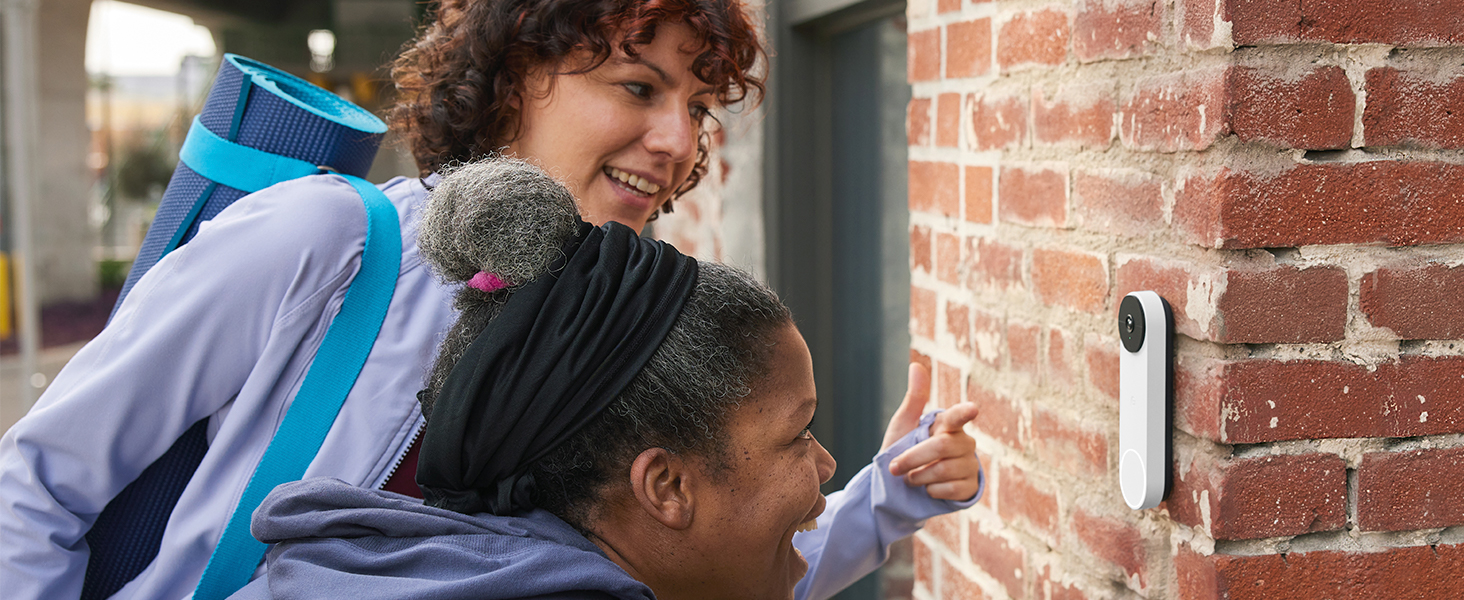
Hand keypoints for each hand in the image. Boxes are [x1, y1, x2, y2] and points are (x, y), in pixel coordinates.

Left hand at [883, 363, 981, 500]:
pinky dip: (931, 491)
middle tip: (895, 467)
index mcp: (949, 425)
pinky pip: (951, 489)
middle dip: (912, 458)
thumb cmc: (904, 450)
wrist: (902, 486)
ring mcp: (970, 465)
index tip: (972, 408)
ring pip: (944, 470)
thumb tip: (916, 365)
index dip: (964, 412)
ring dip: (919, 477)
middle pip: (941, 447)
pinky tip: (928, 489)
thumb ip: (914, 399)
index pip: (958, 416)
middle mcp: (964, 442)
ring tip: (913, 478)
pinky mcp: (970, 487)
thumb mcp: (903, 425)